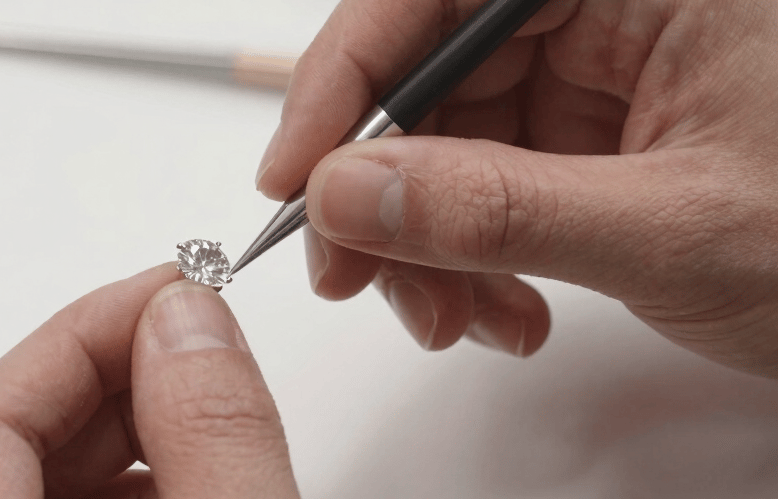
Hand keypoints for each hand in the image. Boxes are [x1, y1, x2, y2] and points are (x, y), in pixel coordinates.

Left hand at [0, 263, 299, 498]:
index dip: (86, 331)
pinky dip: (129, 482)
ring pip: (36, 475)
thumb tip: (190, 319)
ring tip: (214, 417)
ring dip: (129, 430)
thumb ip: (214, 440)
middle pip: (4, 438)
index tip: (182, 288)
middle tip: (205, 340)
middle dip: (117, 375)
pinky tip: (193, 479)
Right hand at [256, 0, 777, 376]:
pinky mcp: (582, 134)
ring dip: (426, 243)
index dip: (345, 80)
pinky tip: (503, 307)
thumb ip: (500, 209)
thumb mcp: (674, 227)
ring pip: (443, 143)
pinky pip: (481, 185)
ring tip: (460, 317)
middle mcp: (603, 9)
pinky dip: (471, 257)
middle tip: (357, 277)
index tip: (295, 176)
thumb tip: (348, 192)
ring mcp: (589, 73)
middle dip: (382, 192)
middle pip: (427, 76)